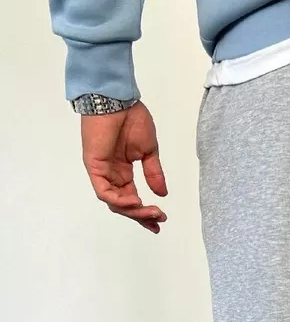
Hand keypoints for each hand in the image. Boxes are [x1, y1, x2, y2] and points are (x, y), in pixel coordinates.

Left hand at [81, 102, 167, 233]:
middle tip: (158, 222)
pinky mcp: (94, 167)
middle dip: (141, 216)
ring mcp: (101, 172)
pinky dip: (119, 201)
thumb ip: (153, 173)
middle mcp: (111, 175)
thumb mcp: (148, 151)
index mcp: (122, 171)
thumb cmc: (131, 118)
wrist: (117, 100)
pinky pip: (104, 192)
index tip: (161, 220)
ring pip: (114, 202)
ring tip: (151, 212)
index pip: (131, 198)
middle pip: (123, 205)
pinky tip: (136, 202)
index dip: (145, 212)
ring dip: (133, 211)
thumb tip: (162, 193)